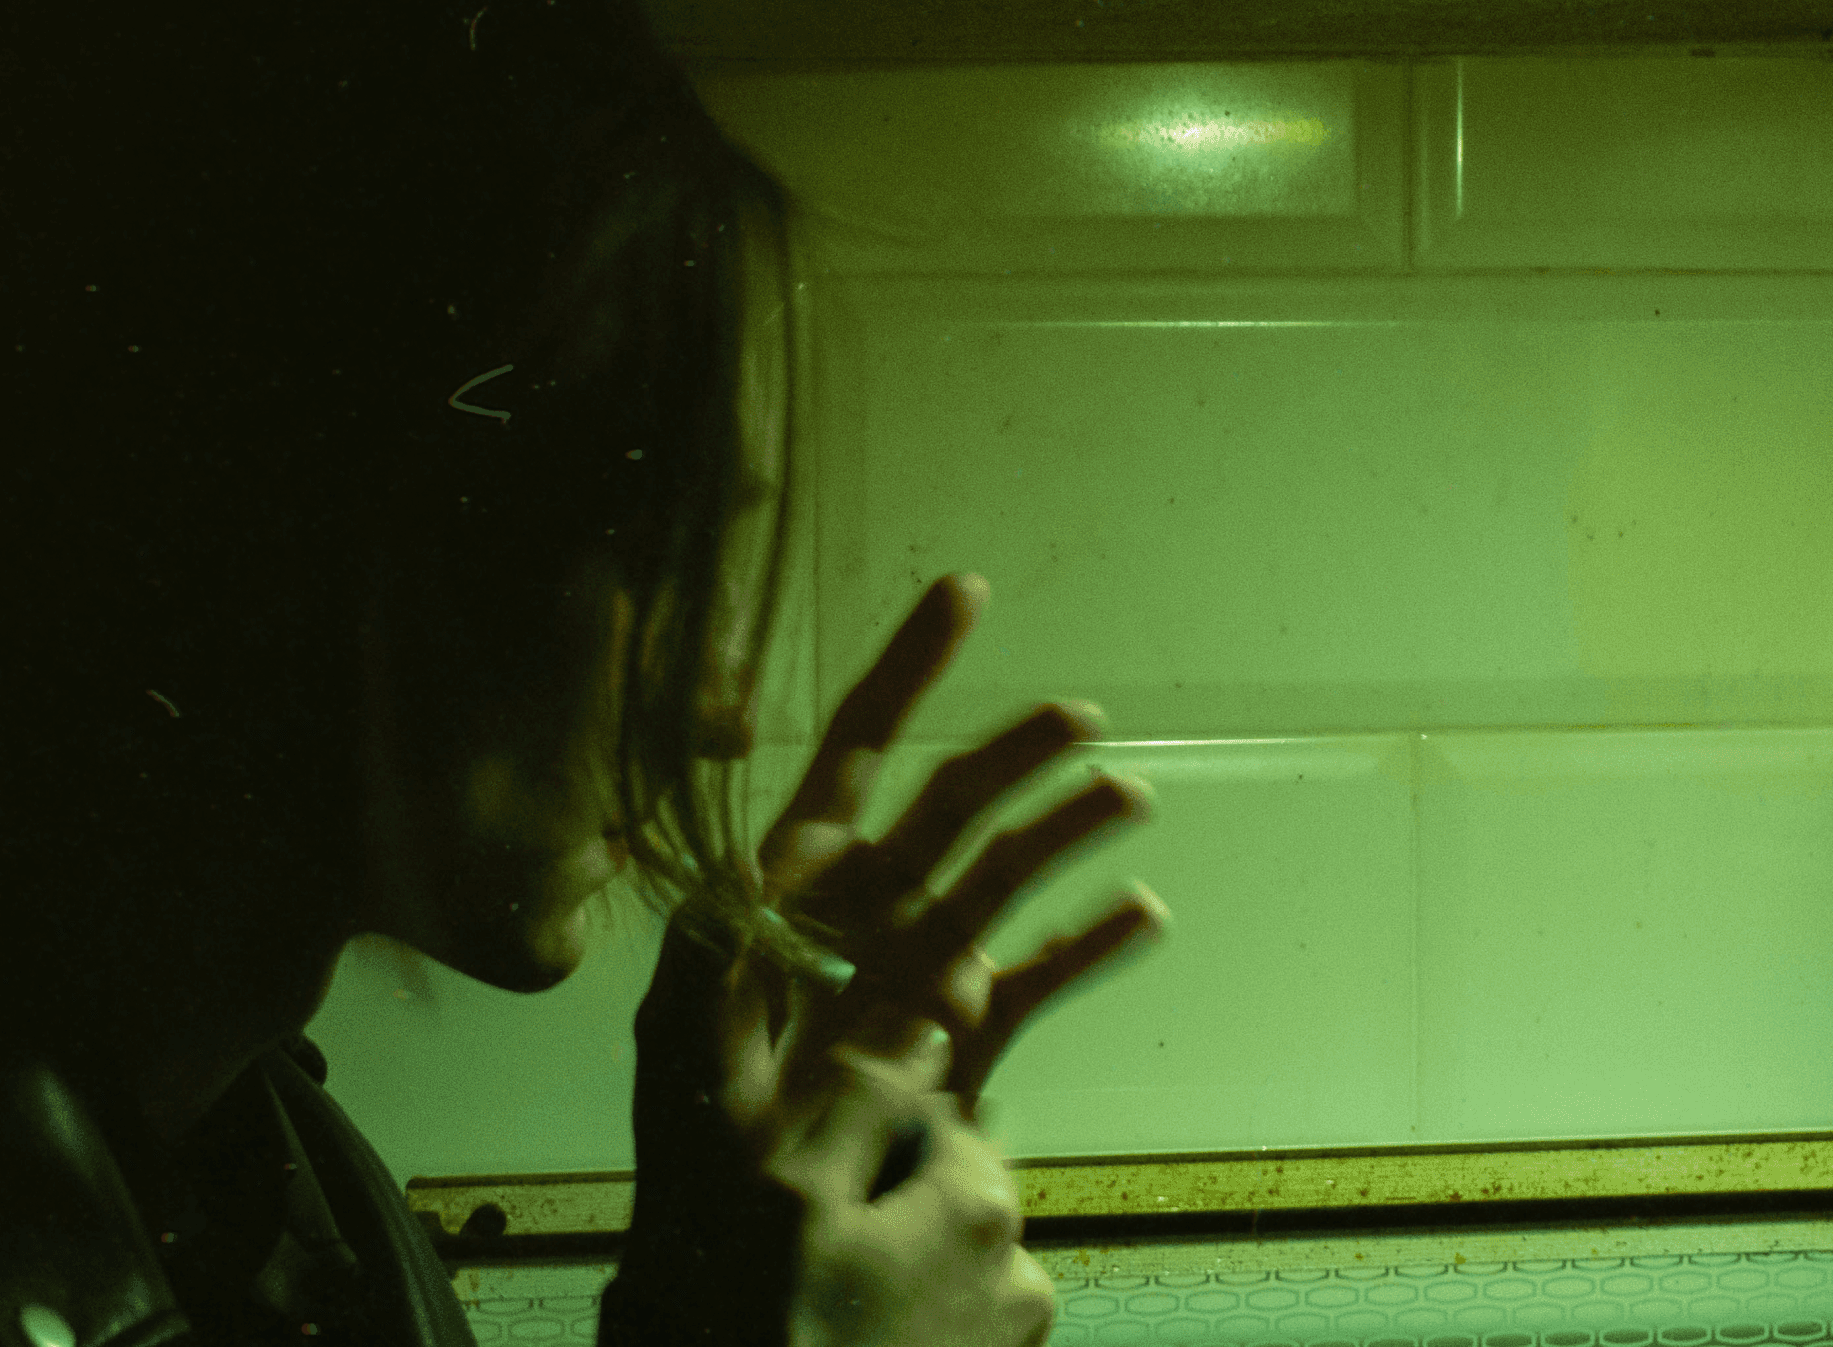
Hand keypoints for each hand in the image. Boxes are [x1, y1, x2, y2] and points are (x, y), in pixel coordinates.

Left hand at [610, 573, 1163, 1346]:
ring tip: (1127, 799)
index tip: (964, 591)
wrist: (750, 1242)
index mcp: (791, 887)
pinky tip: (1142, 918)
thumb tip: (760, 874)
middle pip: (950, 805)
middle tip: (1078, 716)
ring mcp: (921, 969)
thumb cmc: (702, 1142)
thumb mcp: (690, 1041)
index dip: (906, 669)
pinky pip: (1038, 977)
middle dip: (1013, 752)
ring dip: (1065, 834)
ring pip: (1006, 877)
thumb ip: (725, 955)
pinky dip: (1088, 947)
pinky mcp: (965, 1039)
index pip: (850, 752)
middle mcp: (864, 912)